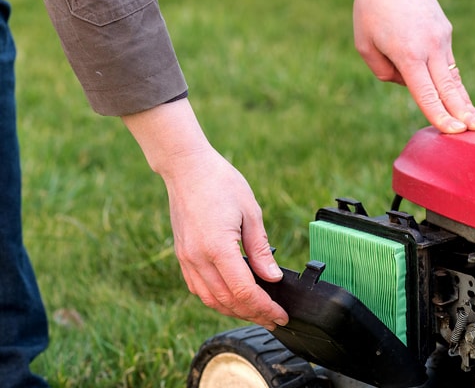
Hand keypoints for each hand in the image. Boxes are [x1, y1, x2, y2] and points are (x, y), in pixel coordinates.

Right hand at [123, 99, 288, 329]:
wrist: (187, 167)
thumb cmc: (221, 182)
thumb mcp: (251, 211)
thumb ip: (261, 249)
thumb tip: (273, 277)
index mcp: (218, 247)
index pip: (244, 291)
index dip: (265, 307)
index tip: (280, 315)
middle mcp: (198, 258)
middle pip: (228, 301)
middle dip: (253, 313)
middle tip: (274, 319)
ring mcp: (186, 258)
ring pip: (211, 299)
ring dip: (234, 310)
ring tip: (256, 312)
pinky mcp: (182, 255)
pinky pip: (198, 288)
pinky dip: (217, 299)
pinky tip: (232, 298)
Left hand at [353, 0, 474, 132]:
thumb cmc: (372, 9)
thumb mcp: (365, 45)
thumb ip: (384, 72)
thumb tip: (408, 84)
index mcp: (408, 54)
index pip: (427, 94)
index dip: (440, 115)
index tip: (454, 131)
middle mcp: (430, 47)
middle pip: (449, 88)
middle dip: (464, 112)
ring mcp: (441, 37)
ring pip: (453, 76)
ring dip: (463, 100)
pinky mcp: (444, 31)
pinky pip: (446, 62)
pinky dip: (450, 81)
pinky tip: (458, 99)